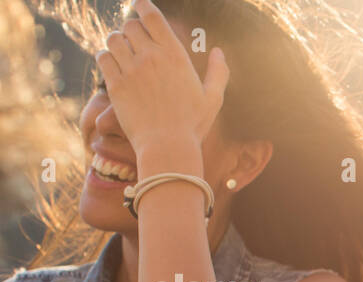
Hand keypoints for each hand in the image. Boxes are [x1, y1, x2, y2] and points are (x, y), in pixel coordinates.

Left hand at [95, 0, 228, 154]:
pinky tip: (114, 66)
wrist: (168, 147)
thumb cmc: (193, 125)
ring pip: (113, 38)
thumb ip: (219, 72)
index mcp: (175, 55)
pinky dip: (106, 57)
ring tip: (123, 52)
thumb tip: (219, 51)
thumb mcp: (213, 99)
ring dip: (117, 42)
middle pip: (130, 25)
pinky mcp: (115, 84)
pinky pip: (103, 57)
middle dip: (131, 29)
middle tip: (134, 40)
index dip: (143, 6)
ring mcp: (131, 70)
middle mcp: (151, 57)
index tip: (140, 4)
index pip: (152, 16)